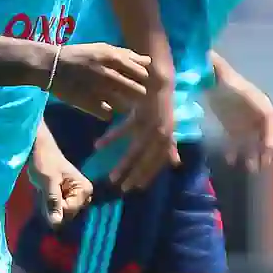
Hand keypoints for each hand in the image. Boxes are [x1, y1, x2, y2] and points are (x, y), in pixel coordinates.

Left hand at [26, 144, 92, 226]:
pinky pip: (58, 209)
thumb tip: (56, 223)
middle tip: (45, 191)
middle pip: (68, 213)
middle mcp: (84, 195)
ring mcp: (76, 197)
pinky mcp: (67, 197)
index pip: (70, 210)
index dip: (56, 205)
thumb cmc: (45, 162)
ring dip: (49, 206)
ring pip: (61, 213)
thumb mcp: (48, 182)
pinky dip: (48, 205)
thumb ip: (53, 202)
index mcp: (84, 189)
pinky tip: (45, 194)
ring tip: (44, 192)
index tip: (48, 191)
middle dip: (53, 207)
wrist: (39, 150)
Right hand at [50, 43, 150, 119]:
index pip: (142, 74)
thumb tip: (148, 62)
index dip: (140, 79)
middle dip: (135, 94)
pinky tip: (100, 106)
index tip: (134, 80)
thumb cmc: (80, 56)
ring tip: (112, 99)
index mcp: (113, 59)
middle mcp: (109, 75)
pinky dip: (105, 112)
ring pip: (125, 106)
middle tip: (127, 94)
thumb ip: (127, 55)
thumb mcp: (103, 49)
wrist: (50, 66)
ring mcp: (99, 91)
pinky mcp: (89, 105)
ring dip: (121, 105)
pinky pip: (108, 115)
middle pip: (138, 92)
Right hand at [96, 67, 180, 190]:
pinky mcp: (139, 115)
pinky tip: (98, 146)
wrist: (161, 83)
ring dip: (124, 164)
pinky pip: (123, 129)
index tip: (137, 187)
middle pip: (147, 159)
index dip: (149, 175)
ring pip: (135, 150)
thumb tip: (175, 163)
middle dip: (135, 175)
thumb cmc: (164, 106)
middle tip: (122, 188)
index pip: (158, 161)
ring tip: (112, 177)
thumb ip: (171, 146)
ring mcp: (150, 125)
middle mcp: (161, 134)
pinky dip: (111, 138)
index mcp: (168, 138)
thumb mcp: (168, 127)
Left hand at [207, 69, 272, 171]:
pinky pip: (236, 142)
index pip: (271, 120)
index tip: (268, 148)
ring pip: (252, 141)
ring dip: (252, 154)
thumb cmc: (222, 78)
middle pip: (264, 134)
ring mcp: (245, 123)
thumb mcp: (228, 78)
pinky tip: (230, 160)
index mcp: (260, 103)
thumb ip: (231, 82)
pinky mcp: (232, 128)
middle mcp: (256, 115)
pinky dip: (234, 152)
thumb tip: (236, 82)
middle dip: (265, 149)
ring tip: (250, 168)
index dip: (272, 134)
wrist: (209, 78)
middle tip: (263, 163)